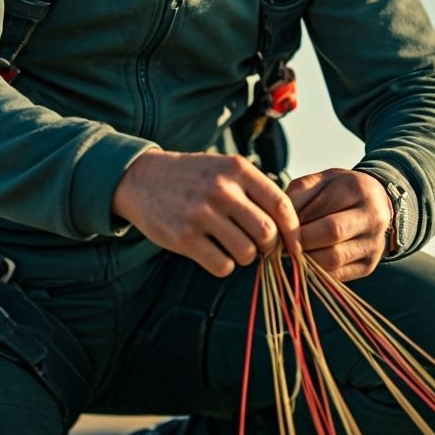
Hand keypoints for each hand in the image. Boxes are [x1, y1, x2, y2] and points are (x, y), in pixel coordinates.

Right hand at [112, 150, 300, 277]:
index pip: (281, 204)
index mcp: (236, 169)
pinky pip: (222, 265)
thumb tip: (290, 226)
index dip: (293, 230)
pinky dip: (224, 265)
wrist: (141, 179)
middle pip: (267, 233)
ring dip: (245, 256)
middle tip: (259, 247)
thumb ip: (254, 190)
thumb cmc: (191, 177)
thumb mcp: (223, 169)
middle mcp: (221, 189)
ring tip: (232, 246)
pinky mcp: (184, 237)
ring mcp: (201, 213)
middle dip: (269, 247)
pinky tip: (213, 252)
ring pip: (247, 253)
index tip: (294, 244)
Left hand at [286, 168, 392, 281]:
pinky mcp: (369, 265)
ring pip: (334, 259)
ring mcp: (374, 244)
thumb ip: (297, 195)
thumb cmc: (338, 190)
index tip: (276, 228)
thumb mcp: (319, 180)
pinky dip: (316, 272)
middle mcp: (372, 217)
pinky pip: (338, 276)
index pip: (320, 211)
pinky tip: (304, 263)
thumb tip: (278, 222)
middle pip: (331, 234)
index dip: (294, 223)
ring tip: (290, 253)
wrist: (375, 202)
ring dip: (305, 259)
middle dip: (300, 241)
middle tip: (280, 243)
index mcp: (357, 190)